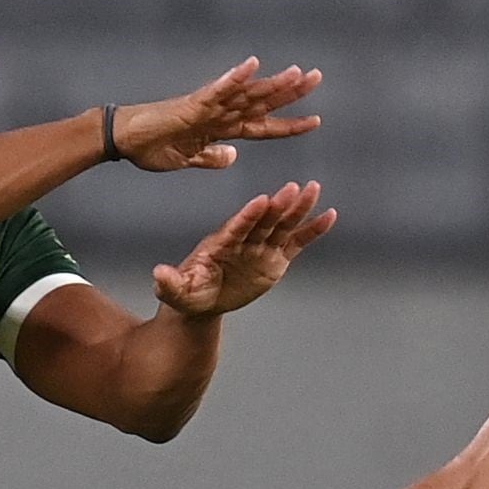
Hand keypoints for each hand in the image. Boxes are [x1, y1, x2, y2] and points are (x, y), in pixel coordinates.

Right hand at [113, 59, 321, 172]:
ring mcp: (208, 107)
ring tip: (298, 73)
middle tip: (317, 77)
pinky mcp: (192, 105)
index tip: (315, 121)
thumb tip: (233, 157)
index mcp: (221, 128)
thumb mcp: (190, 160)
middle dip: (291, 92)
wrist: (124, 141)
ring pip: (247, 93)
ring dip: (273, 83)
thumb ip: (212, 157)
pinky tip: (252, 65)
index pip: (263, 125)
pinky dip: (235, 77)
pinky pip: (217, 90)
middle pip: (262, 101)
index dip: (289, 124)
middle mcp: (220, 113)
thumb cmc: (151, 148)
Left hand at [156, 181, 337, 317]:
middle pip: (264, 221)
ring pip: (283, 226)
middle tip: (294, 188)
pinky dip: (313, 231)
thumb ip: (170, 283)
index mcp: (221, 245)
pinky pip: (297, 243)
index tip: (262, 200)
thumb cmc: (186, 293)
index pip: (237, 227)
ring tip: (314, 189)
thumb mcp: (175, 291)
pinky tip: (329, 216)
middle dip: (279, 206)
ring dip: (299, 209)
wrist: (200, 300)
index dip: (249, 215)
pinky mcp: (274, 258)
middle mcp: (244, 241)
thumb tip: (159, 275)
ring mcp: (261, 248)